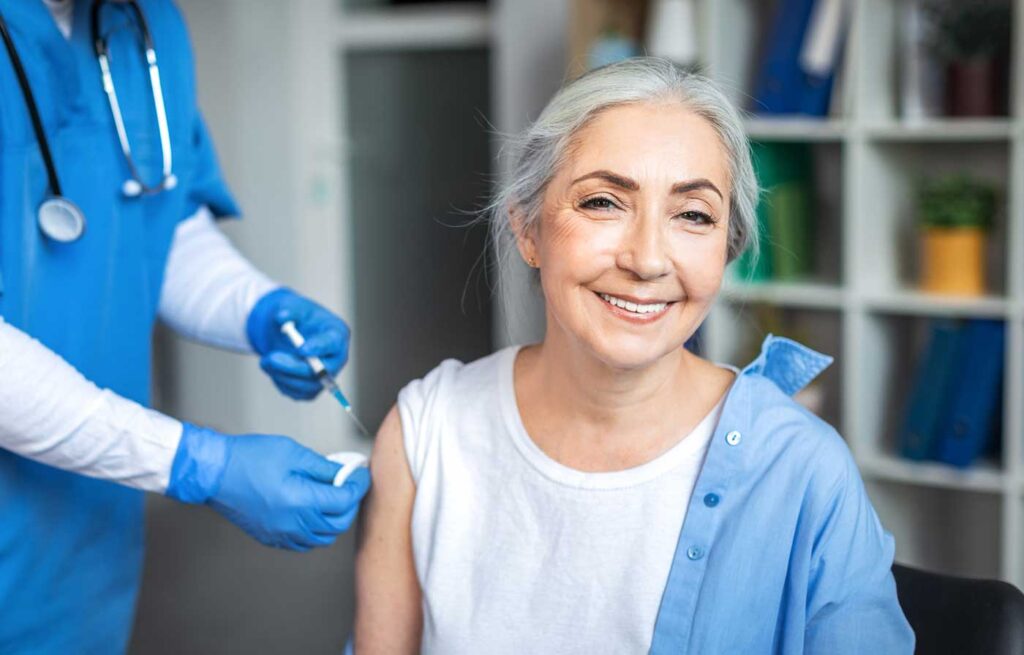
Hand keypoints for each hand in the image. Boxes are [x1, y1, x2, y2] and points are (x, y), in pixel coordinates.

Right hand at [167, 424, 370, 550]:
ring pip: (323, 537)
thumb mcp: (292, 453)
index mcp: (300, 500)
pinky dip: (316, 532)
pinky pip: (303, 543)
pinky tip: (314, 515)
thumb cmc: (247, 458)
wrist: (213, 473)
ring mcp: (281, 533)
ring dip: (335, 520)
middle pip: (338, 523)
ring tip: (334, 499)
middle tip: (350, 485)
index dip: (358, 486)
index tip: (361, 474)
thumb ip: (323, 467)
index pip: (344, 500)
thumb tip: (344, 473)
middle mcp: (293, 522)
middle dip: (350, 504)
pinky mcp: (271, 537)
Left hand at [246, 288, 349, 399]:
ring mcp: (325, 377)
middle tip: (271, 358)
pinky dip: (279, 380)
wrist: (289, 332)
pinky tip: (273, 367)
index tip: (301, 349)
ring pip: (306, 385)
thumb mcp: (292, 307)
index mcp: (336, 335)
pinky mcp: (311, 389)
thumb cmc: (297, 317)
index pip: (332, 344)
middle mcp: (336, 359)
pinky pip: (295, 392)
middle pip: (322, 371)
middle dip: (295, 367)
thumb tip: (281, 318)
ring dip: (281, 374)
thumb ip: (288, 311)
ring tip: (265, 360)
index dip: (318, 348)